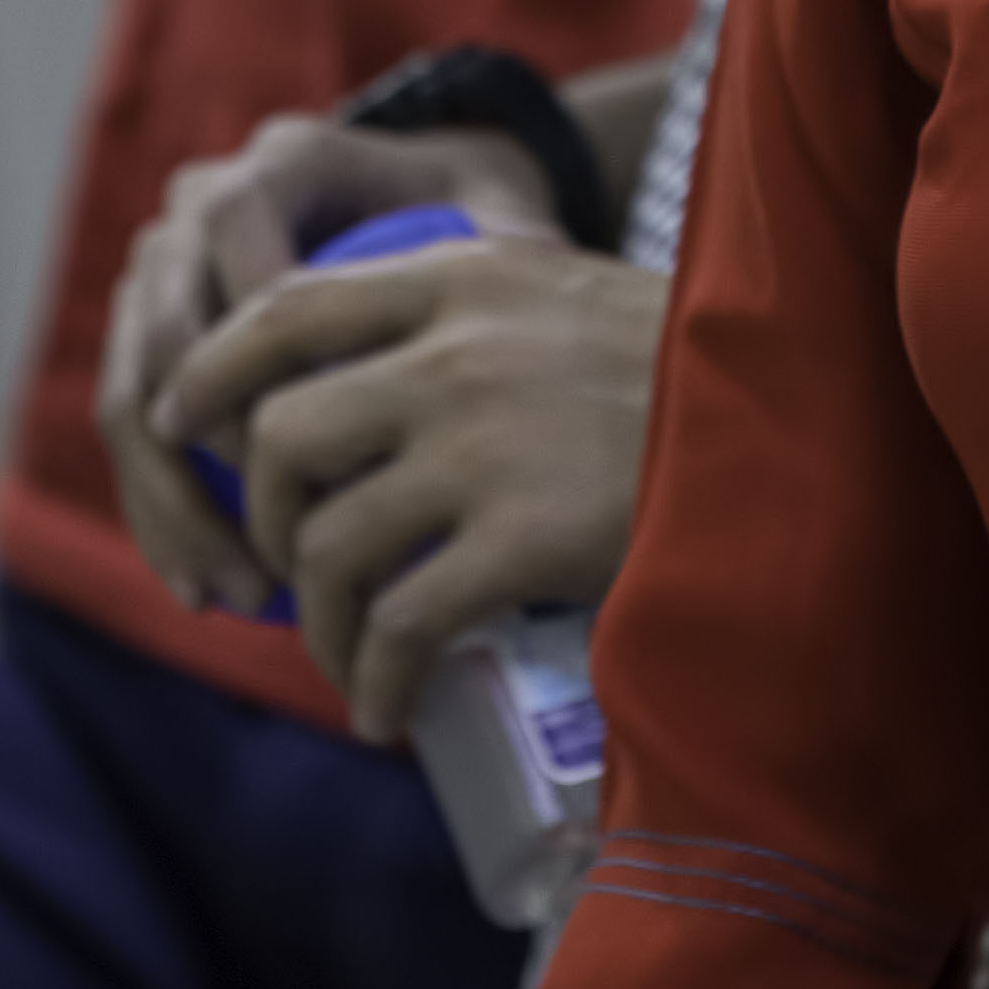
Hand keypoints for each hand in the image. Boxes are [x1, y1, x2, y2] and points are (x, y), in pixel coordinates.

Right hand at [99, 110, 569, 607]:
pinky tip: (206, 594)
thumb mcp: (499, 213)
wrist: (421, 191)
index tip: (317, 476)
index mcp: (282, 163)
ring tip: (239, 599)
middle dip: (200, 467)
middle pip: (159, 340)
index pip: (244, 269)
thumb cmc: (470, 212)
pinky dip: (161, 516)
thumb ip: (514, 244)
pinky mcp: (146, 334)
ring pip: (129, 397)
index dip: (264, 371)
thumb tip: (531, 295)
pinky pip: (133, 430)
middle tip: (269, 559)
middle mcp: (199, 204)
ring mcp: (161, 269)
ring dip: (171, 510)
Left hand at [194, 228, 663, 739]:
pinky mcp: (525, 537)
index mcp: (463, 277)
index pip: (287, 308)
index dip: (213, 371)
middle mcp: (458, 351)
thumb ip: (473, 311)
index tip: (183, 424)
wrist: (805, 422)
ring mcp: (486, 444)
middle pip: (285, 436)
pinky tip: (389, 712)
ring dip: (319, 623)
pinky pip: (401, 624)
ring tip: (349, 664)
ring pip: (330, 546)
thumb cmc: (688, 371)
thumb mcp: (565, 295)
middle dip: (267, 521)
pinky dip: (375, 680)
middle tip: (294, 573)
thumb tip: (374, 372)